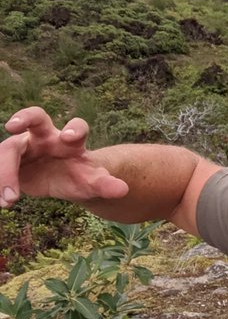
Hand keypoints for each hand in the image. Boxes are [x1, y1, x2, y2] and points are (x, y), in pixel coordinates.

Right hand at [1, 107, 128, 206]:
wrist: (64, 179)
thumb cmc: (80, 176)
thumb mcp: (91, 183)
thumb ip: (105, 184)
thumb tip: (123, 189)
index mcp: (71, 140)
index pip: (77, 126)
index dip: (73, 129)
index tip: (68, 137)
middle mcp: (46, 137)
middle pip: (35, 117)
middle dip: (24, 117)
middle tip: (12, 126)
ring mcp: (25, 146)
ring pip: (8, 149)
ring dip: (4, 172)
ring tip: (10, 199)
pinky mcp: (9, 160)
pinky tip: (1, 202)